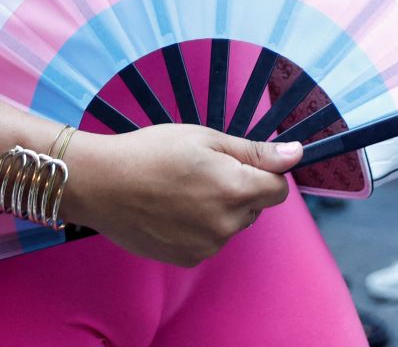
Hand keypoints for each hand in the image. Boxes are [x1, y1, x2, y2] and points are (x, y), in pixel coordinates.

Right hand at [63, 124, 298, 266]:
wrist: (102, 183)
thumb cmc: (151, 152)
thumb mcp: (206, 139)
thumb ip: (255, 152)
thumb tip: (296, 154)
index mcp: (235, 190)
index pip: (279, 189)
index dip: (263, 172)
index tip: (238, 162)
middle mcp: (226, 225)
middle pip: (255, 207)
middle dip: (240, 189)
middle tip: (203, 170)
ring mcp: (206, 246)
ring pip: (232, 224)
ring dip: (220, 209)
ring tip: (183, 189)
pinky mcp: (188, 258)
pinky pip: (210, 240)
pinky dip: (200, 226)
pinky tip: (173, 209)